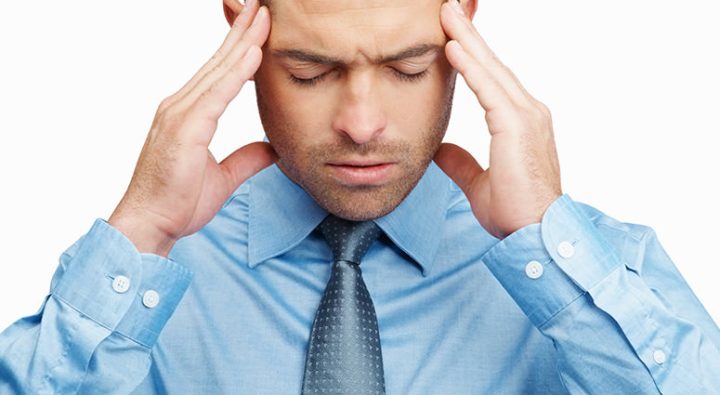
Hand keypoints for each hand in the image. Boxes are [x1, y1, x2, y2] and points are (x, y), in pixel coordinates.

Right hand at [108, 2, 275, 255]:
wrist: (149, 226)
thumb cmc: (177, 203)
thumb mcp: (223, 177)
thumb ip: (247, 159)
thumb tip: (272, 147)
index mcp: (188, 114)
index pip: (221, 72)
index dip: (241, 46)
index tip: (260, 25)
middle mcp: (180, 106)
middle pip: (219, 61)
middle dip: (243, 31)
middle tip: (263, 5)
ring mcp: (179, 114)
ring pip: (219, 70)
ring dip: (244, 40)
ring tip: (264, 15)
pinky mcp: (184, 128)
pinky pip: (216, 94)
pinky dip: (236, 72)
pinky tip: (253, 52)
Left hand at [434, 0, 561, 238]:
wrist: (537, 235)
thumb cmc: (515, 212)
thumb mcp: (478, 183)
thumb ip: (461, 163)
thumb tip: (440, 149)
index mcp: (521, 122)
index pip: (492, 80)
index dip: (473, 56)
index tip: (452, 35)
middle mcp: (528, 112)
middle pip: (493, 66)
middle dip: (468, 35)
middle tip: (447, 8)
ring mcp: (527, 117)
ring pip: (491, 70)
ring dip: (467, 40)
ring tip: (445, 15)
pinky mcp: (517, 127)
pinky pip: (489, 91)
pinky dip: (471, 68)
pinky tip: (453, 49)